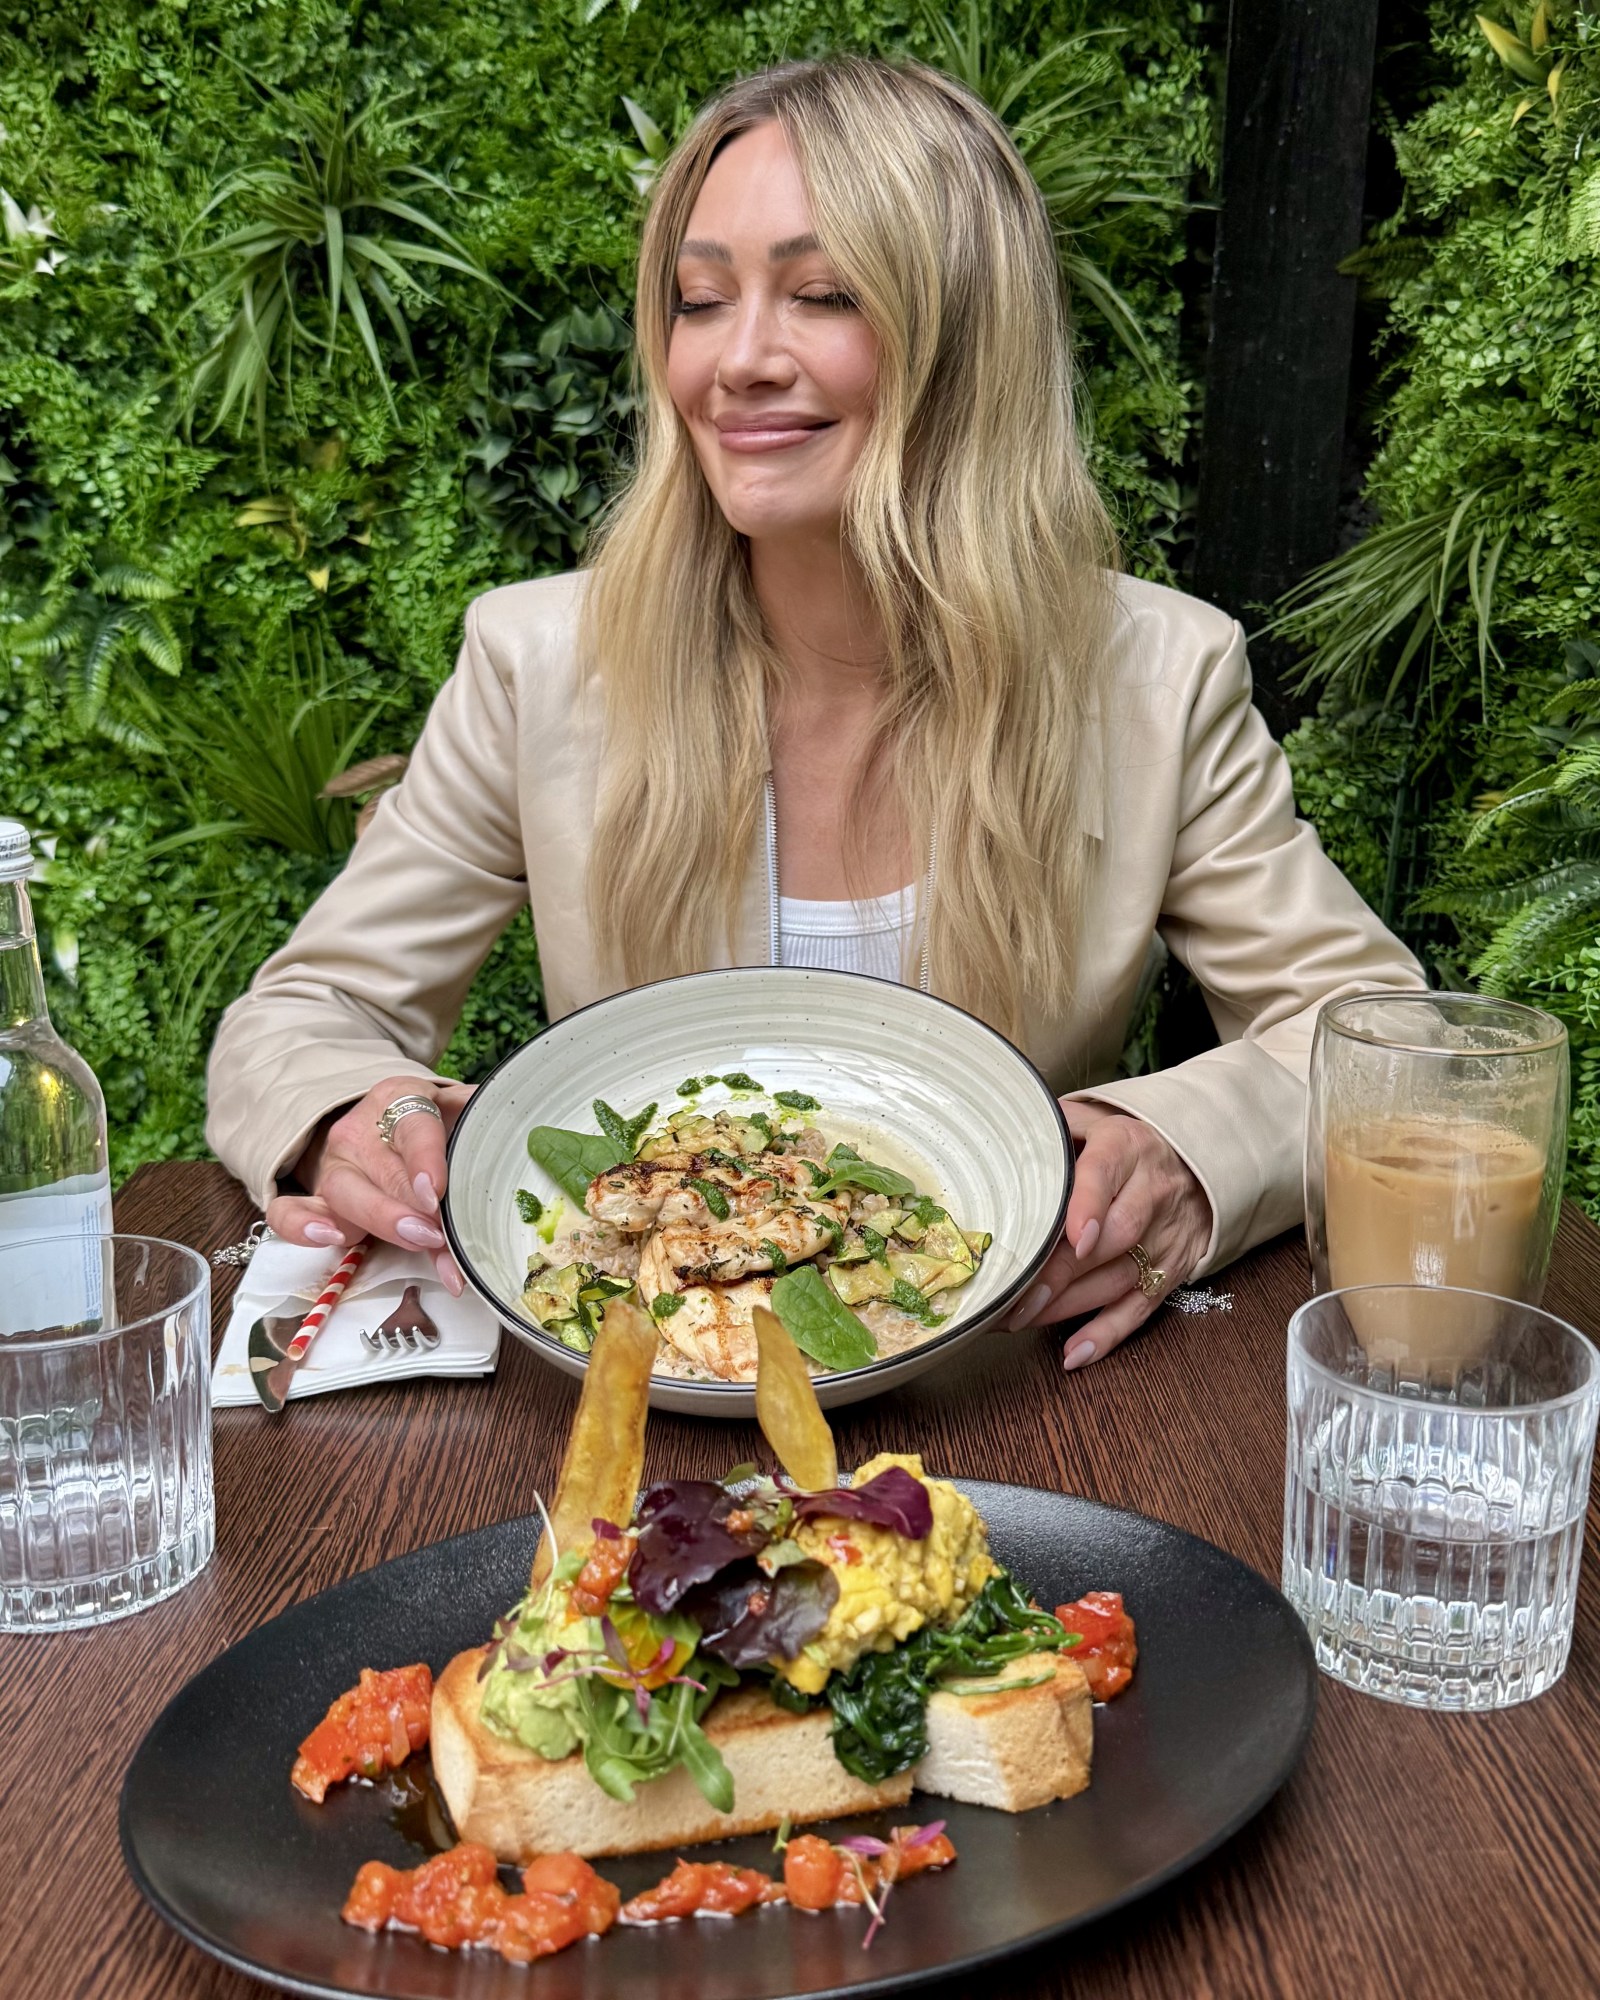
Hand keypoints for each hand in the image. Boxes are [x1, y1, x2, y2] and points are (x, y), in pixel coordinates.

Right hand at [265, 1077, 476, 1295]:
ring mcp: (333, 1166)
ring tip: (415, 1241)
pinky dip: (302, 1226)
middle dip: (414, 1208)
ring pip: (343, 1193)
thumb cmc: (430, 1128)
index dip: (426, 1159)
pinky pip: (289, 1211)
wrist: (381, 1130)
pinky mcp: (313, 1198)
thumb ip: (480, 1122)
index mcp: (400, 1099)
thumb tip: (518, 1133)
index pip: (413, 1125)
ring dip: (380, 1221)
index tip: (437, 1191)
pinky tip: (330, 1239)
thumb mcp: (458, 1113)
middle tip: (439, 1235)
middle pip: (383, 1170)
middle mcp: (360, 1131)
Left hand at [1003, 1100, 1211, 1370]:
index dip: (1090, 1205)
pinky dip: (1107, 1335)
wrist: (1200, 1166)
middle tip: (1013, 1297)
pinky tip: (1074, 1353)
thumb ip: (1055, 1125)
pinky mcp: (1170, 1273)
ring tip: (1017, 1321)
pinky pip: (1138, 1309)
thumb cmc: (1128, 1147)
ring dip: (1066, 1306)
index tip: (1073, 1234)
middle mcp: (1150, 1195)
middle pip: (1110, 1239)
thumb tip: (1003, 1129)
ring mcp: (1163, 1240)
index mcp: (1126, 1149)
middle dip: (1059, 1272)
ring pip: (1117, 1279)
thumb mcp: (1097, 1120)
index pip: (1106, 1175)